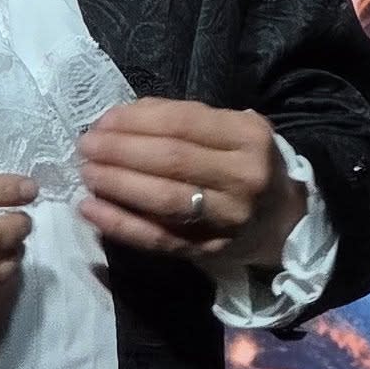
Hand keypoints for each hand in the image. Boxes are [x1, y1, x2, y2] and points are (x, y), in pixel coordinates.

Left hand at [76, 99, 304, 267]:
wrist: (283, 221)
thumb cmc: (246, 164)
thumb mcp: (231, 131)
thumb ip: (183, 120)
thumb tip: (119, 118)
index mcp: (248, 137)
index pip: (183, 122)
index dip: (136, 120)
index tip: (102, 121)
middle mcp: (244, 176)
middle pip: (171, 160)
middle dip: (120, 150)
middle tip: (85, 146)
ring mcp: (228, 218)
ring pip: (164, 199)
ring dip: (116, 184)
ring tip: (86, 172)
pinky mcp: (208, 250)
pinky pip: (157, 237)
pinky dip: (119, 224)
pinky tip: (90, 209)